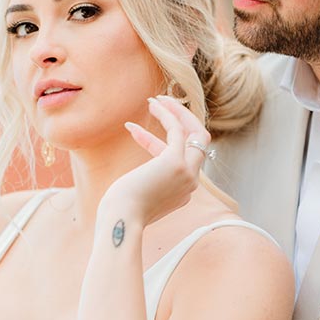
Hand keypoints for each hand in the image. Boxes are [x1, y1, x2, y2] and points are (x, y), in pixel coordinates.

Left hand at [98, 96, 212, 228]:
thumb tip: (137, 181)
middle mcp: (191, 183)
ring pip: (196, 132)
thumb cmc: (120, 212)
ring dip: (177, 112)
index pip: (177, 159)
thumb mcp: (135, 195)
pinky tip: (152, 103)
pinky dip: (167, 114)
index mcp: (182, 192)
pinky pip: (177, 129)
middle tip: (164, 104)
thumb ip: (144, 185)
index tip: (132, 130)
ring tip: (156, 99)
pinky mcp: (176, 162)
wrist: (121, 220)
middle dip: (184, 120)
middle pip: (199, 143)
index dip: (154, 141)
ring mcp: (187, 173)